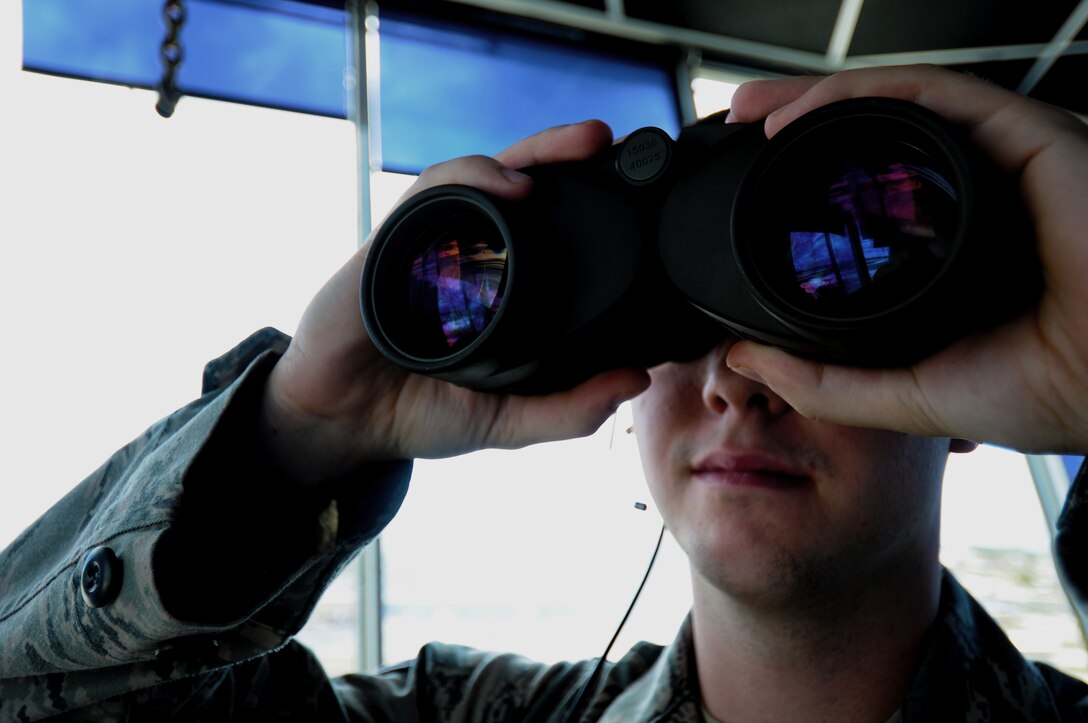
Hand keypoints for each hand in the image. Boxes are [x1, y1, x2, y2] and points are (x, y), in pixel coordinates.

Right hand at [260, 120, 650, 483]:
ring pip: (476, 175)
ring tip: (578, 148)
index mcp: (489, 284)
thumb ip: (568, 408)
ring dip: (527, 154)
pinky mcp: (390, 245)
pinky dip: (472, 181)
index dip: (581, 198)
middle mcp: (458, 253)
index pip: (538, 225)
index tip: (630, 186)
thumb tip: (637, 379)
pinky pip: (431, 196)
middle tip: (605, 138)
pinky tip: (511, 187)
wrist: (343, 426)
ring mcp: (423, 244)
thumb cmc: (418, 413)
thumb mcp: (507, 420)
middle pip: (512, 182)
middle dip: (560, 153)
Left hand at [723, 65, 1087, 453]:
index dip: (805, 179)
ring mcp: (1000, 160)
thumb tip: (742, 360)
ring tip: (751, 110)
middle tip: (737, 120)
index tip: (747, 185)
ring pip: (895, 107)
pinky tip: (801, 113)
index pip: (869, 194)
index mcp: (952, 247)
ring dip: (815, 97)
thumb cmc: (1047, 392)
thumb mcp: (909, 392)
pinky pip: (931, 94)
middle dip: (797, 121)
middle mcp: (975, 195)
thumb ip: (826, 381)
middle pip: (872, 138)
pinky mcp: (1026, 132)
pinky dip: (861, 93)